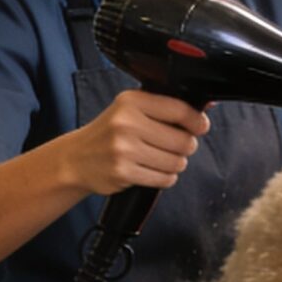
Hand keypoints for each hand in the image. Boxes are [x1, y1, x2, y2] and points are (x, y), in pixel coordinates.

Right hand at [64, 91, 209, 194]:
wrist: (76, 159)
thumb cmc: (108, 133)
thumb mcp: (129, 110)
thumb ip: (163, 108)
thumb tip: (205, 110)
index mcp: (131, 101)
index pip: (179, 109)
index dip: (197, 121)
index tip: (201, 126)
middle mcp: (126, 123)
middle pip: (183, 140)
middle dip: (186, 146)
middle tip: (175, 146)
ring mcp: (124, 150)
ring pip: (176, 162)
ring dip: (175, 164)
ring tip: (161, 159)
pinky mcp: (124, 173)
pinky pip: (164, 179)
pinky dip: (165, 177)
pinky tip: (152, 170)